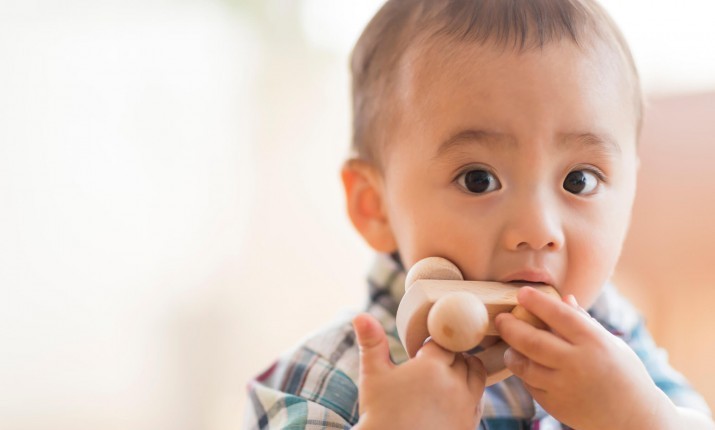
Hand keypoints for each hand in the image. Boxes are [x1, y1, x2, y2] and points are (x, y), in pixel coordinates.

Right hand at [352, 313, 485, 429]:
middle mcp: (455, 383)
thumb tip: (361, 315)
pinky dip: (469, 395)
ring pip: (477, 376)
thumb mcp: (373, 376)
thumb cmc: (379, 414)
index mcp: (432, 366)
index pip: (443, 342)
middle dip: (449, 358)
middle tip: (430, 366)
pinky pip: (478, 400)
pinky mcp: (470, 424)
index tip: (419, 355)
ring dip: (464, 372)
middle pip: (462, 356)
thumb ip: (371, 343)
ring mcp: (466, 405)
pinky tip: (450, 400)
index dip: (430, 347)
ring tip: (444, 379)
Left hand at [495, 287, 665, 429]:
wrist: (634, 419)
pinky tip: (525, 365)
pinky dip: (523, 373)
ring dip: (511, 352)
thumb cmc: (624, 374)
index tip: (521, 293)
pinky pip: (529, 385)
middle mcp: (578, 364)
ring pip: (524, 365)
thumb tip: (563, 298)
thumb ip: (583, 321)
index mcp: (595, 343)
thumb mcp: (610, 344)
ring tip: (510, 345)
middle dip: (510, 327)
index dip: (536, 302)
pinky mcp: (556, 406)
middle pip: (532, 341)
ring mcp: (565, 387)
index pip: (559, 315)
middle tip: (501, 319)